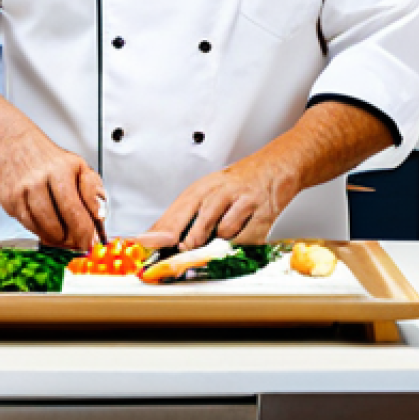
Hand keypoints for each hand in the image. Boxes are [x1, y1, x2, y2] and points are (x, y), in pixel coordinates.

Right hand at [0, 129, 104, 250]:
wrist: (16, 145)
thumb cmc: (51, 160)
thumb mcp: (79, 167)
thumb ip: (93, 192)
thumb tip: (99, 217)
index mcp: (60, 170)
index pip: (74, 210)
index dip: (83, 231)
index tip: (89, 242)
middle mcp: (38, 179)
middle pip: (55, 224)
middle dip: (68, 239)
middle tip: (76, 242)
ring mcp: (21, 190)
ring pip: (40, 228)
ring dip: (53, 238)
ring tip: (62, 234)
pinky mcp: (8, 199)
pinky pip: (26, 225)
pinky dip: (38, 230)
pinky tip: (45, 224)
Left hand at [139, 152, 298, 251]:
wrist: (274, 167)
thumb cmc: (237, 183)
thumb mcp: (206, 193)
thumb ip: (183, 217)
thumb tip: (156, 240)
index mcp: (201, 189)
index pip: (175, 213)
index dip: (159, 232)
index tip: (144, 245)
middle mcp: (219, 193)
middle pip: (198, 222)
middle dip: (188, 242)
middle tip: (184, 251)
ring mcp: (241, 202)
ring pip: (222, 231)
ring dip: (220, 241)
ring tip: (224, 232)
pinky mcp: (262, 213)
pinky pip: (245, 238)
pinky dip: (241, 242)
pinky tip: (243, 231)